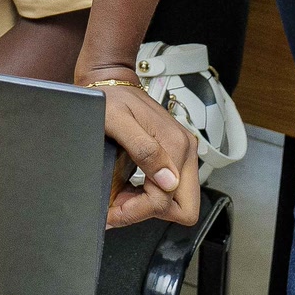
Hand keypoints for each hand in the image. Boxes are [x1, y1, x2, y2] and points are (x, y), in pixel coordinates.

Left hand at [94, 76, 201, 227]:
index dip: (138, 211)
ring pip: (177, 202)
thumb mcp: (116, 121)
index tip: (113, 211)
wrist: (111, 81)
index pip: (168, 200)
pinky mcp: (174, 155)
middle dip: (149, 212)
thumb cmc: (110, 98)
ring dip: (148, 206)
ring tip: (119, 198)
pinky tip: (128, 190)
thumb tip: (168, 181)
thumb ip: (143, 150)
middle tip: (119, 207)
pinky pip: (170, 190)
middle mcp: (185, 151)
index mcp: (175, 145)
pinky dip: (149, 196)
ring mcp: (182, 153)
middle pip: (184, 208)